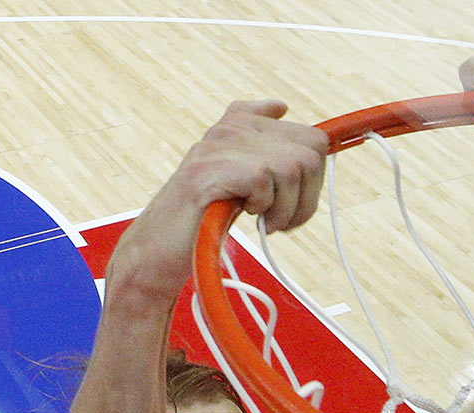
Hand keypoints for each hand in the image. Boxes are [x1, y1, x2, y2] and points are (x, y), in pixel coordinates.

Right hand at [108, 100, 328, 298]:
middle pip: (311, 153)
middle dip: (306, 197)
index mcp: (241, 122)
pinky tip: (244, 215)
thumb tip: (281, 106)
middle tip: (279, 219)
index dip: (313, 180)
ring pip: (292, 168)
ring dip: (286, 208)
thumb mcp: (239, 175)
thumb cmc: (205, 215)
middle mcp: (231, 127)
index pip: (312, 139)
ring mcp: (218, 146)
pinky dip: (263, 207)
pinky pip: (264, 180)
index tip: (293, 202)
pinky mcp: (208, 170)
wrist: (160, 246)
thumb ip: (263, 144)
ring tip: (263, 221)